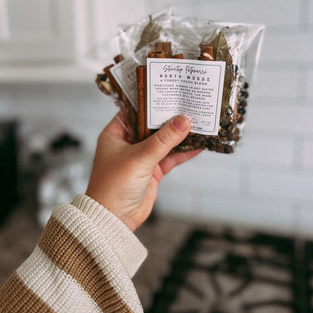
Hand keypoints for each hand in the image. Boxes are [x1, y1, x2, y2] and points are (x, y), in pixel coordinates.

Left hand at [86, 112, 201, 230]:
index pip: (135, 111)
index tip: (169, 91)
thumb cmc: (113, 186)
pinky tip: (198, 145)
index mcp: (116, 133)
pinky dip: (183, 153)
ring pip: (164, 141)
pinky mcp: (152, 170)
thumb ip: (163, 140)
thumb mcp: (139, 158)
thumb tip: (183, 121)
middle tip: (188, 104)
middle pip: (152, 125)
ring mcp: (141, 156)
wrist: (114, 220)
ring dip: (180, 135)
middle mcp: (129, 142)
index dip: (151, 101)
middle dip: (170, 117)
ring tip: (199, 122)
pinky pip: (170, 158)